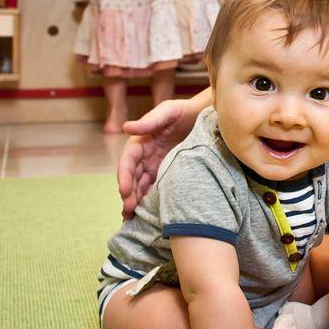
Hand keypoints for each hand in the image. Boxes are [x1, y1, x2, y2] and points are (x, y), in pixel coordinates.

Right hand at [117, 98, 199, 218]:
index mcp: (140, 142)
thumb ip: (149, 121)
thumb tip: (125, 127)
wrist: (203, 117)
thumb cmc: (183, 111)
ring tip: (132, 217)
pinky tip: (147, 213)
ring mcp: (155, 166)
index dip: (124, 176)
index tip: (124, 191)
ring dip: (135, 200)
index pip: (127, 161)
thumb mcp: (167, 112)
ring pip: (141, 186)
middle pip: (132, 177)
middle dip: (128, 194)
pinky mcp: (166, 173)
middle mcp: (144, 156)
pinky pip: (155, 188)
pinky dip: (148, 200)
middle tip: (128, 211)